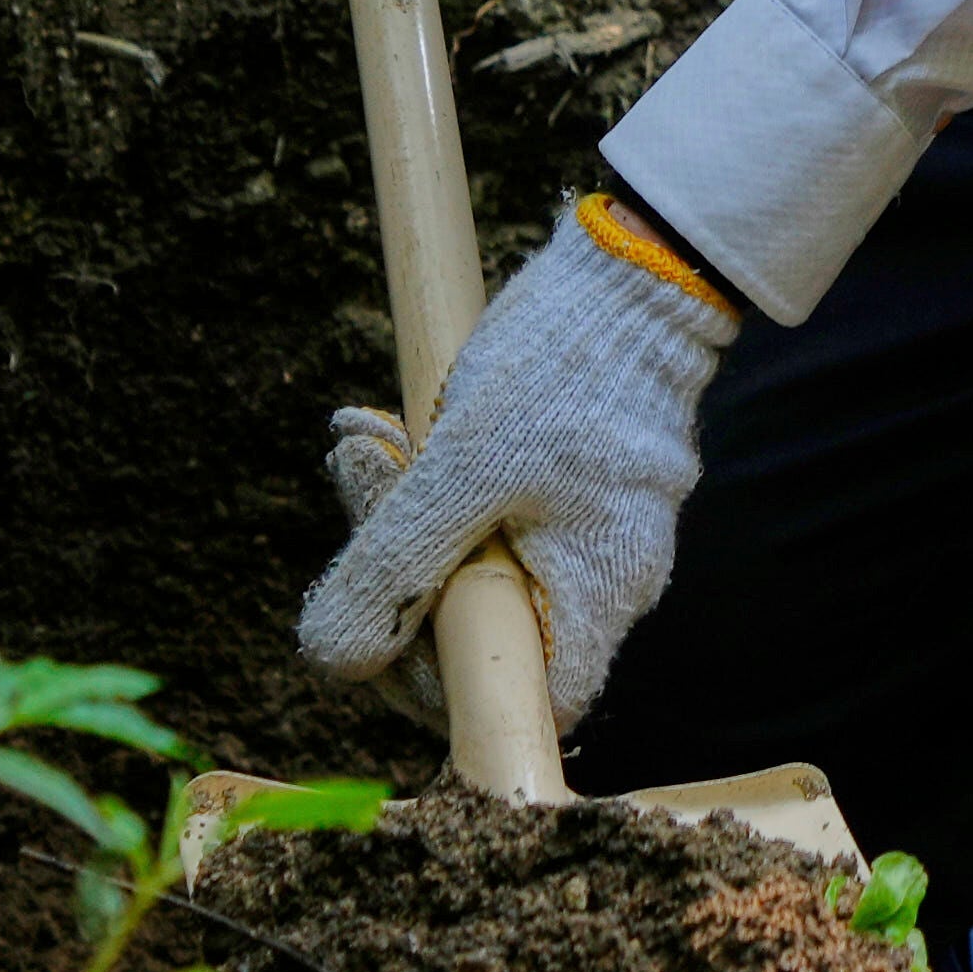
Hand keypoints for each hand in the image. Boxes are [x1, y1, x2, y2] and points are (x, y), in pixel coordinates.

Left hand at [297, 216, 735, 729]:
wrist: (637, 269)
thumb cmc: (561, 366)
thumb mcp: (458, 468)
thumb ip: (396, 566)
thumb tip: (335, 658)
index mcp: (598, 594)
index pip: (519, 702)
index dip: (440, 685)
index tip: (381, 619)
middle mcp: (611, 581)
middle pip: (490, 634)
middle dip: (403, 576)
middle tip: (360, 482)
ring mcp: (599, 534)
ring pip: (485, 569)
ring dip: (412, 522)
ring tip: (373, 443)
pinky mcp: (582, 491)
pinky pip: (499, 522)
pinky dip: (443, 491)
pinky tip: (402, 435)